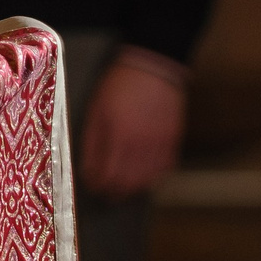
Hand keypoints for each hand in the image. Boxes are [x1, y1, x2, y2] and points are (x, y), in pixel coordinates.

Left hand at [81, 48, 187, 197]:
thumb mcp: (96, 108)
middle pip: (126, 183)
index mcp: (116, 135)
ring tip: (123, 189)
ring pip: (146, 180)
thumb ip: (92, 140)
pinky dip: (153, 177)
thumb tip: (88, 167)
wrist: (153, 67)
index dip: (97, 185)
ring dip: (132, 189)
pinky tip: (144, 177)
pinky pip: (164, 169)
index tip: (91, 186)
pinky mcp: (172, 140)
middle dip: (113, 192)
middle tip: (106, 194)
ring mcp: (158, 144)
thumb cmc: (119, 85)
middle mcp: (139, 143)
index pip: (105, 174)